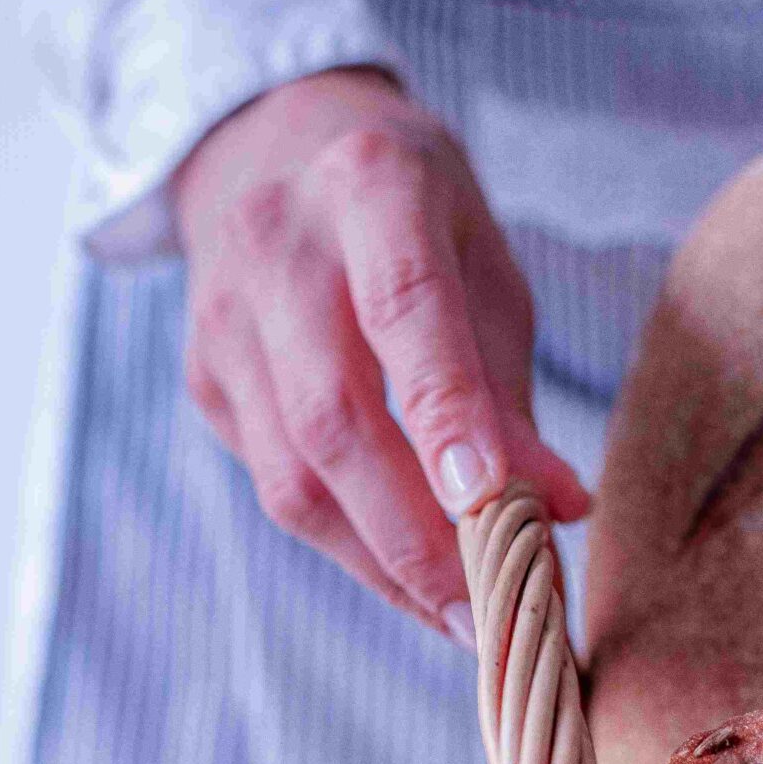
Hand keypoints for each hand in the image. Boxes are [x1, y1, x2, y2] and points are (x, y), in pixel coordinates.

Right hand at [173, 67, 587, 642]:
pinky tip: (407, 574)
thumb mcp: (483, 270)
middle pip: (335, 418)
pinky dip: (350, 545)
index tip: (493, 504)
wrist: (271, 146)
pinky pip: (277, 486)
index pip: (405, 311)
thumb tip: (557, 511)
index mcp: (370, 187)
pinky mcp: (205, 379)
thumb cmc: (412, 217)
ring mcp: (224, 317)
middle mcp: (278, 246)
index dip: (445, 415)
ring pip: (294, 477)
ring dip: (382, 562)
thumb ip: (508, 392)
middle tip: (488, 615)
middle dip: (416, 536)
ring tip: (457, 617)